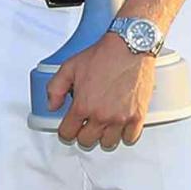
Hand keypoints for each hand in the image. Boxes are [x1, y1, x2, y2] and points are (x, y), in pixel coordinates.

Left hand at [47, 33, 155, 149]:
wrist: (130, 46)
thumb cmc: (104, 55)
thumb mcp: (69, 67)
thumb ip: (55, 88)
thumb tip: (52, 106)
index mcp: (83, 106)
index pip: (68, 133)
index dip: (66, 130)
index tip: (70, 127)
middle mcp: (101, 115)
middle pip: (87, 141)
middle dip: (83, 133)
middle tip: (86, 124)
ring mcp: (120, 118)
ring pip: (108, 143)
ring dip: (104, 135)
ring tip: (104, 124)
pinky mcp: (138, 116)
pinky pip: (130, 138)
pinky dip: (125, 133)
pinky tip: (121, 124)